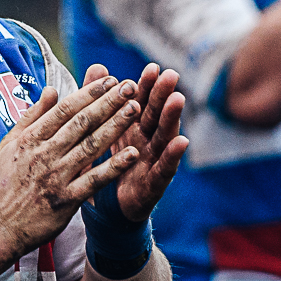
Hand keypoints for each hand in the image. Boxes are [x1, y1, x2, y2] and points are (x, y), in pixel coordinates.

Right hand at [0, 71, 144, 261]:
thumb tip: (51, 90)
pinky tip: (132, 154)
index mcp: (30, 139)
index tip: (110, 80)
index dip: (90, 93)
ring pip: (90, 146)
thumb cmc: (5, 183)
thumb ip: (31, 116)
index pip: (65, 109)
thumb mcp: (10, 144)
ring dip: (115, 126)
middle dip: (108, 102)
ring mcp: (56, 177)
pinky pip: (94, 180)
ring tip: (135, 109)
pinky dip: (114, 167)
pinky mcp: (66, 200)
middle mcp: (44, 154)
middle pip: (81, 123)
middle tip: (131, 86)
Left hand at [91, 63, 187, 221]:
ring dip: (171, 118)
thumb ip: (99, 101)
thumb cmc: (104, 167)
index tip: (152, 68)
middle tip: (170, 74)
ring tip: (177, 98)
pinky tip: (182, 141)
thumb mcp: (97, 133)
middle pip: (155, 115)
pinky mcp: (153, 185)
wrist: (104, 212)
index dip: (147, 86)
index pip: (140, 103)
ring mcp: (152, 162)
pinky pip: (164, 169)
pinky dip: (173, 155)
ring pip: (163, 137)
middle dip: (163, 94)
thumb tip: (98, 67)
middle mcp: (146, 142)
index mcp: (131, 128)